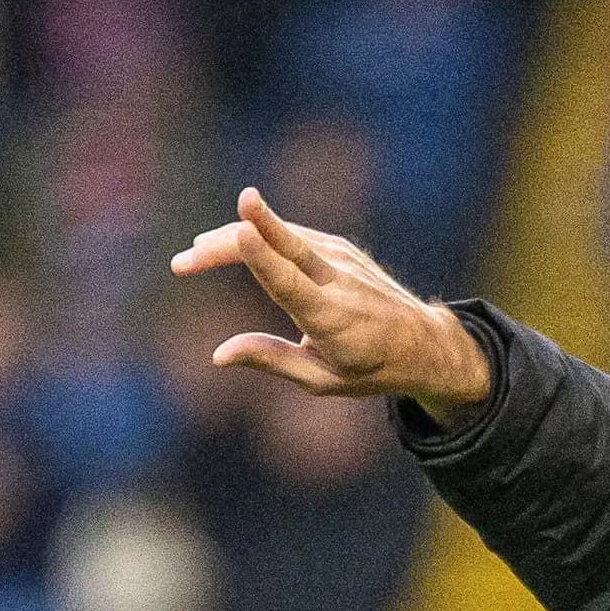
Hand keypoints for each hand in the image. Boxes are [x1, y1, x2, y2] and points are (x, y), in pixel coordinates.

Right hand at [170, 187, 491, 415]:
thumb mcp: (324, 379)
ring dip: (235, 239)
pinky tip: (231, 242)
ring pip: (282, 234)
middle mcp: (339, 281)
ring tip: (194, 255)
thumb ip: (273, 360)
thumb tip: (218, 355)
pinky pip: (292, 234)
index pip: (293, 281)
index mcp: (334, 319)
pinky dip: (260, 234)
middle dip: (234, 240)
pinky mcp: (340, 246)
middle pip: (284, 246)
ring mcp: (342, 257)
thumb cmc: (370, 368)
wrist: (425, 343)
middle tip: (185, 258)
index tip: (242, 231)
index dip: (264, 256)